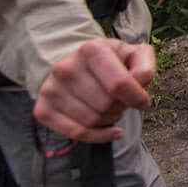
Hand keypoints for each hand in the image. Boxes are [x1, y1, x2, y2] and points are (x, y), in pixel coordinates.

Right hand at [32, 38, 154, 141]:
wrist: (72, 64)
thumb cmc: (108, 62)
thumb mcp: (131, 54)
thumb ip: (144, 66)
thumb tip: (141, 84)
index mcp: (91, 50)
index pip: (119, 84)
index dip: (137, 98)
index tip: (143, 102)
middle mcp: (66, 68)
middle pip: (106, 104)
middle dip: (121, 107)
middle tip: (121, 101)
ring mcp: (51, 90)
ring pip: (93, 120)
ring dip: (110, 120)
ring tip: (110, 108)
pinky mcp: (43, 110)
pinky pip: (77, 133)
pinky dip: (99, 136)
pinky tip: (110, 130)